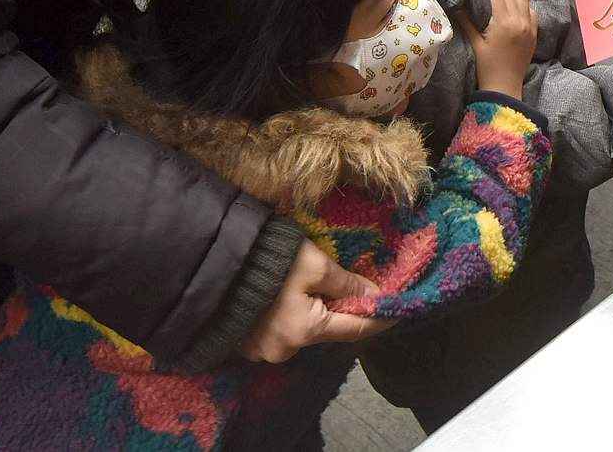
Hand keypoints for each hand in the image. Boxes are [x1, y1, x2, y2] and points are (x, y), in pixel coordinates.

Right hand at [239, 239, 391, 361]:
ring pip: (305, 330)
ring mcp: (262, 350)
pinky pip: (282, 330)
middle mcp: (285, 350)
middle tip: (362, 290)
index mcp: (306, 332)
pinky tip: (291, 295)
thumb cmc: (268, 261)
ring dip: (318, 311)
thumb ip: (347, 284)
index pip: (356, 329)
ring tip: (322, 288)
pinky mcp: (247, 342)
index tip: (400, 310)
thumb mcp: (315, 265)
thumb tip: (374, 295)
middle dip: (346, 311)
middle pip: (329, 330)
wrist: (213, 263)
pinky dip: (294, 314)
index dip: (381, 318)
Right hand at [459, 0, 537, 98]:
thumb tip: (458, 8)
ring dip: (513, 2)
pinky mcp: (535, 34)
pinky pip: (533, 13)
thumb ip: (468, 23)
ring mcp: (529, 28)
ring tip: (504, 12)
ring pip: (524, 1)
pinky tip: (516, 20)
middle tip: (491, 10)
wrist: (504, 85)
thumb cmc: (487, 66)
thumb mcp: (475, 43)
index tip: (483, 6)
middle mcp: (519, 22)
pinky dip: (525, 12)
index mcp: (503, 23)